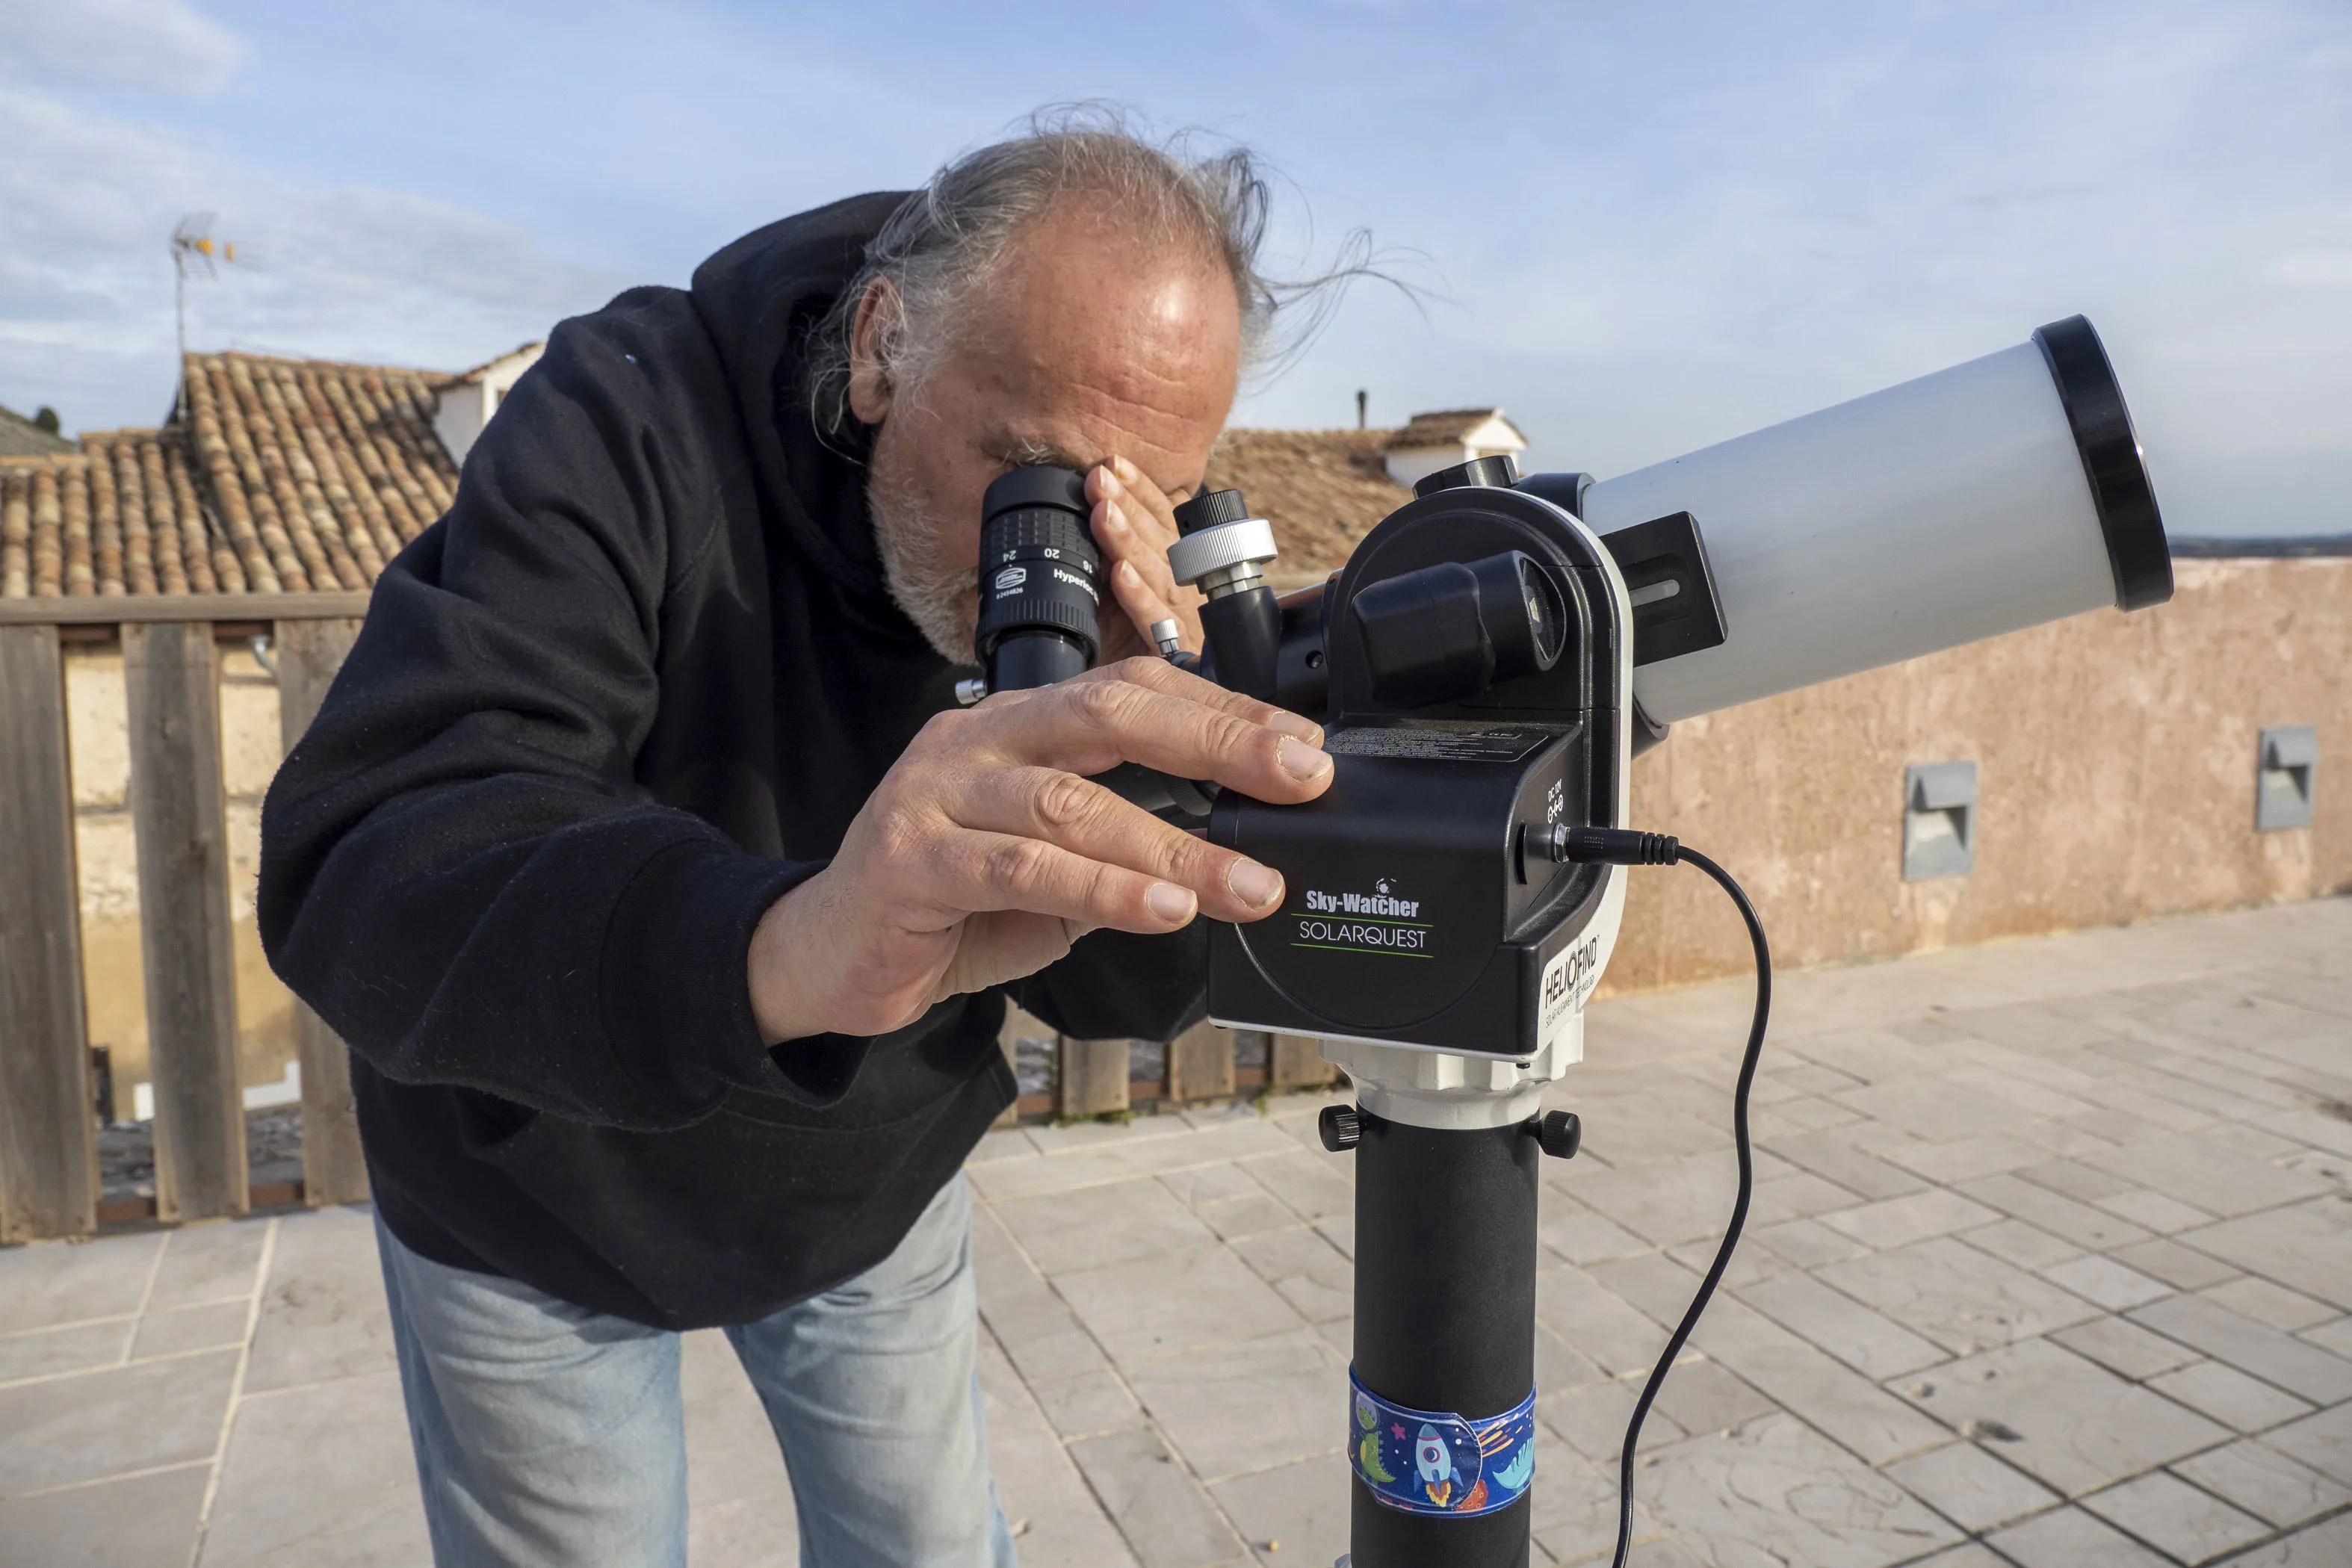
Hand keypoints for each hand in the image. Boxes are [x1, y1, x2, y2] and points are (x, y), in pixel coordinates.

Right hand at [746, 657, 1330, 1043]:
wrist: (826, 957)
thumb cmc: (947, 905)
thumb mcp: (1054, 871)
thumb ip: (1126, 848)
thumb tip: (1239, 853)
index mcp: (1018, 724)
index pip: (1132, 687)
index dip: (1223, 710)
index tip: (1303, 749)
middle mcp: (977, 738)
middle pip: (1110, 712)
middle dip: (1218, 741)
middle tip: (1300, 778)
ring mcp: (936, 792)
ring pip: (1071, 802)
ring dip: (1172, 845)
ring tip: (1246, 883)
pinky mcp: (909, 859)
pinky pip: (1020, 868)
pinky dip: (1102, 889)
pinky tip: (1161, 907)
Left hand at [1088, 457, 1205, 663]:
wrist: (1149, 724)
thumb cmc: (1125, 663)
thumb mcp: (1111, 607)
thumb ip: (1105, 569)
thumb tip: (1079, 524)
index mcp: (1171, 576)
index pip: (1162, 523)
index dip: (1140, 492)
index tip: (1113, 464)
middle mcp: (1183, 597)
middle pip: (1161, 542)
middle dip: (1130, 505)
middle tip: (1100, 477)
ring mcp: (1185, 628)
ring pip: (1160, 576)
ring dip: (1130, 541)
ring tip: (1104, 512)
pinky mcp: (1181, 661)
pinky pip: (1159, 628)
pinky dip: (1140, 600)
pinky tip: (1121, 577)